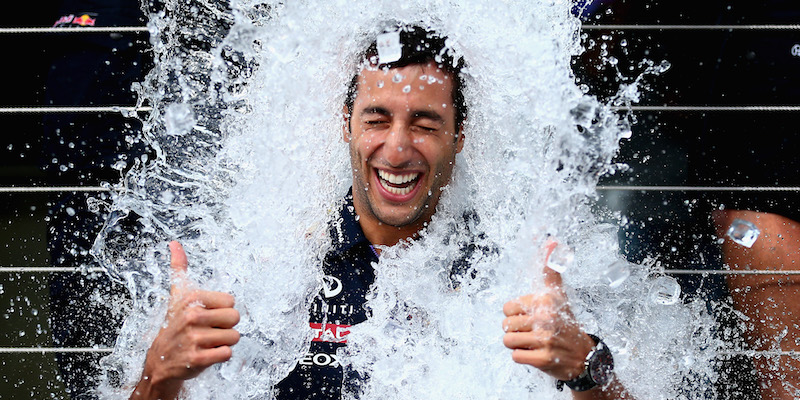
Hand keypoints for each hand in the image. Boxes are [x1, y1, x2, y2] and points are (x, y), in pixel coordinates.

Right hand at [131, 241, 240, 398]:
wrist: (160, 361)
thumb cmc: (174, 325)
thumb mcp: (176, 295)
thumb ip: (179, 268)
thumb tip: (174, 243)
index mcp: (191, 298)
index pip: (231, 301)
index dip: (221, 310)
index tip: (205, 316)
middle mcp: (192, 316)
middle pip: (235, 318)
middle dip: (225, 326)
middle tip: (207, 331)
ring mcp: (194, 338)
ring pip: (234, 337)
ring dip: (222, 342)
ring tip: (205, 343)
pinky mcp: (198, 359)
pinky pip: (227, 353)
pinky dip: (220, 356)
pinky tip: (205, 354)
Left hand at [502, 242, 594, 380]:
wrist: (584, 355)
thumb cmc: (565, 322)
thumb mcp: (558, 294)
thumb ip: (550, 269)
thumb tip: (551, 240)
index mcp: (545, 301)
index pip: (507, 307)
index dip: (516, 314)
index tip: (531, 317)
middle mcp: (546, 318)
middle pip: (506, 325)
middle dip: (516, 331)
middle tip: (533, 332)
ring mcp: (546, 339)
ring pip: (508, 341)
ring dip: (518, 344)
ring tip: (534, 343)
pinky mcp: (544, 359)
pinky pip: (516, 356)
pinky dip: (523, 357)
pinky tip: (537, 353)